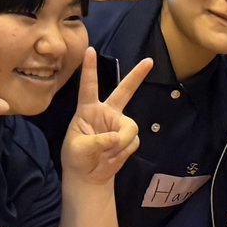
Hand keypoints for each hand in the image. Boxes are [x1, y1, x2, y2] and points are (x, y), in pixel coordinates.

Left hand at [61, 49, 153, 182]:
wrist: (89, 176)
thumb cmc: (76, 158)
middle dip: (137, 76)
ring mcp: (119, 124)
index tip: (89, 50)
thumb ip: (97, 141)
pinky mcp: (128, 137)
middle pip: (124, 91)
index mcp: (87, 110)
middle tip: (150, 61)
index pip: (89, 86)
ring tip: (108, 153)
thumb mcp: (78, 149)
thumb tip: (117, 138)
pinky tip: (113, 156)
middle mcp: (106, 113)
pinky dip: (123, 151)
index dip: (89, 68)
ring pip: (131, 126)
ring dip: (121, 142)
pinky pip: (133, 141)